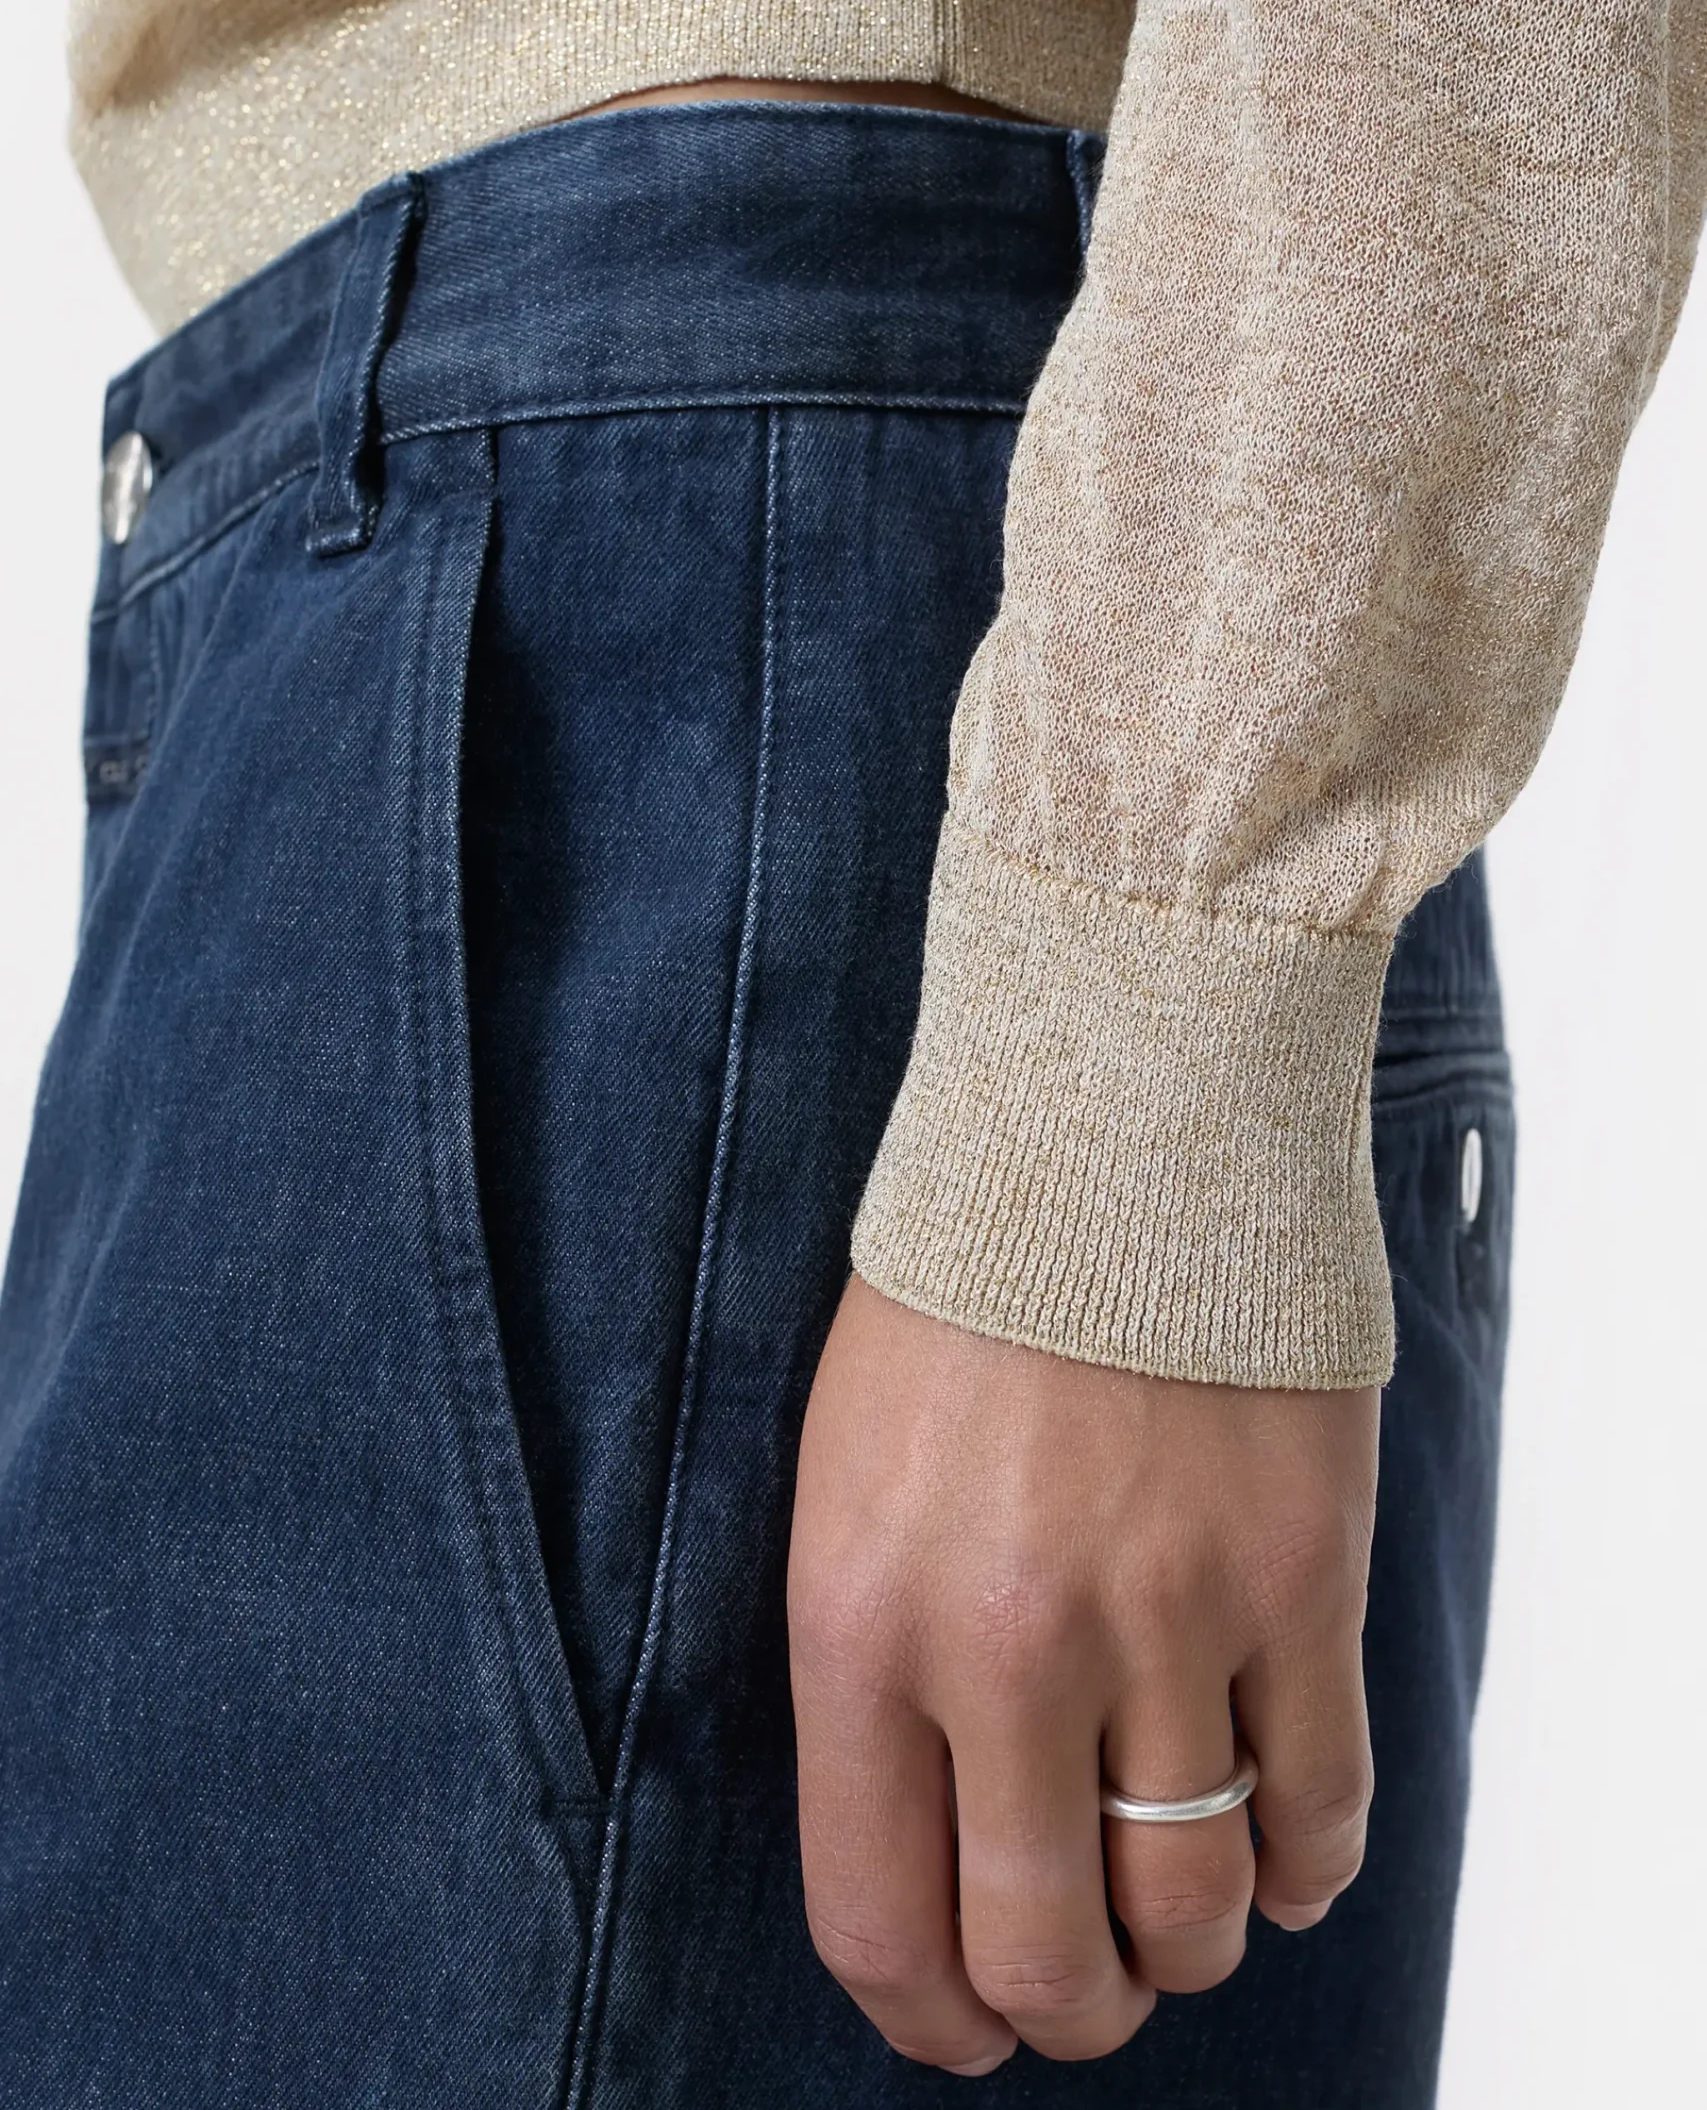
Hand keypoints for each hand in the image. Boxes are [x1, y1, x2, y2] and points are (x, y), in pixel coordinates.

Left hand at [787, 1276, 1378, 2074]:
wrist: (1115, 1128)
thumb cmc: (963, 1299)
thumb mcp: (846, 1476)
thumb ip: (877, 1665)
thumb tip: (934, 1849)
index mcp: (860, 1619)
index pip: (879, 1919)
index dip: (927, 2017)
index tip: (958, 2028)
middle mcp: (1008, 1646)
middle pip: (1049, 1956)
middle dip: (1067, 2014)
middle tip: (1081, 1992)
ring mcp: (1169, 1617)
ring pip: (1199, 1908)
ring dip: (1189, 1947)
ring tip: (1177, 1915)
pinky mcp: (1302, 1579)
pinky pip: (1324, 1810)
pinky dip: (1306, 1869)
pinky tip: (1280, 1852)